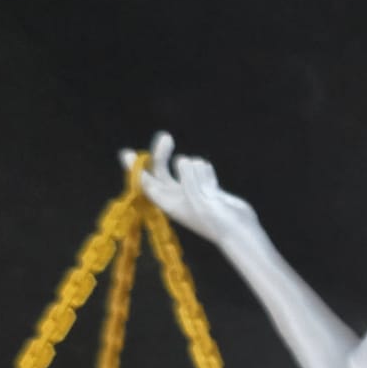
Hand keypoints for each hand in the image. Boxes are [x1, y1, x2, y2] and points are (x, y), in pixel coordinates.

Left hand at [127, 132, 256, 245]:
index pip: (147, 182)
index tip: (127, 153)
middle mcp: (177, 195)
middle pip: (162, 169)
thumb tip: (183, 159)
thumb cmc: (215, 220)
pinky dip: (207, 171)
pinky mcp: (207, 186)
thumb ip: (187, 179)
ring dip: (197, 169)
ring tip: (208, 188)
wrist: (239, 230)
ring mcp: (192, 190)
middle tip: (166, 137)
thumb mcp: (197, 199)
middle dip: (162, 154)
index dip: (136, 168)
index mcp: (168, 202)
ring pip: (188, 165)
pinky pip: (203, 167)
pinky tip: (215, 185)